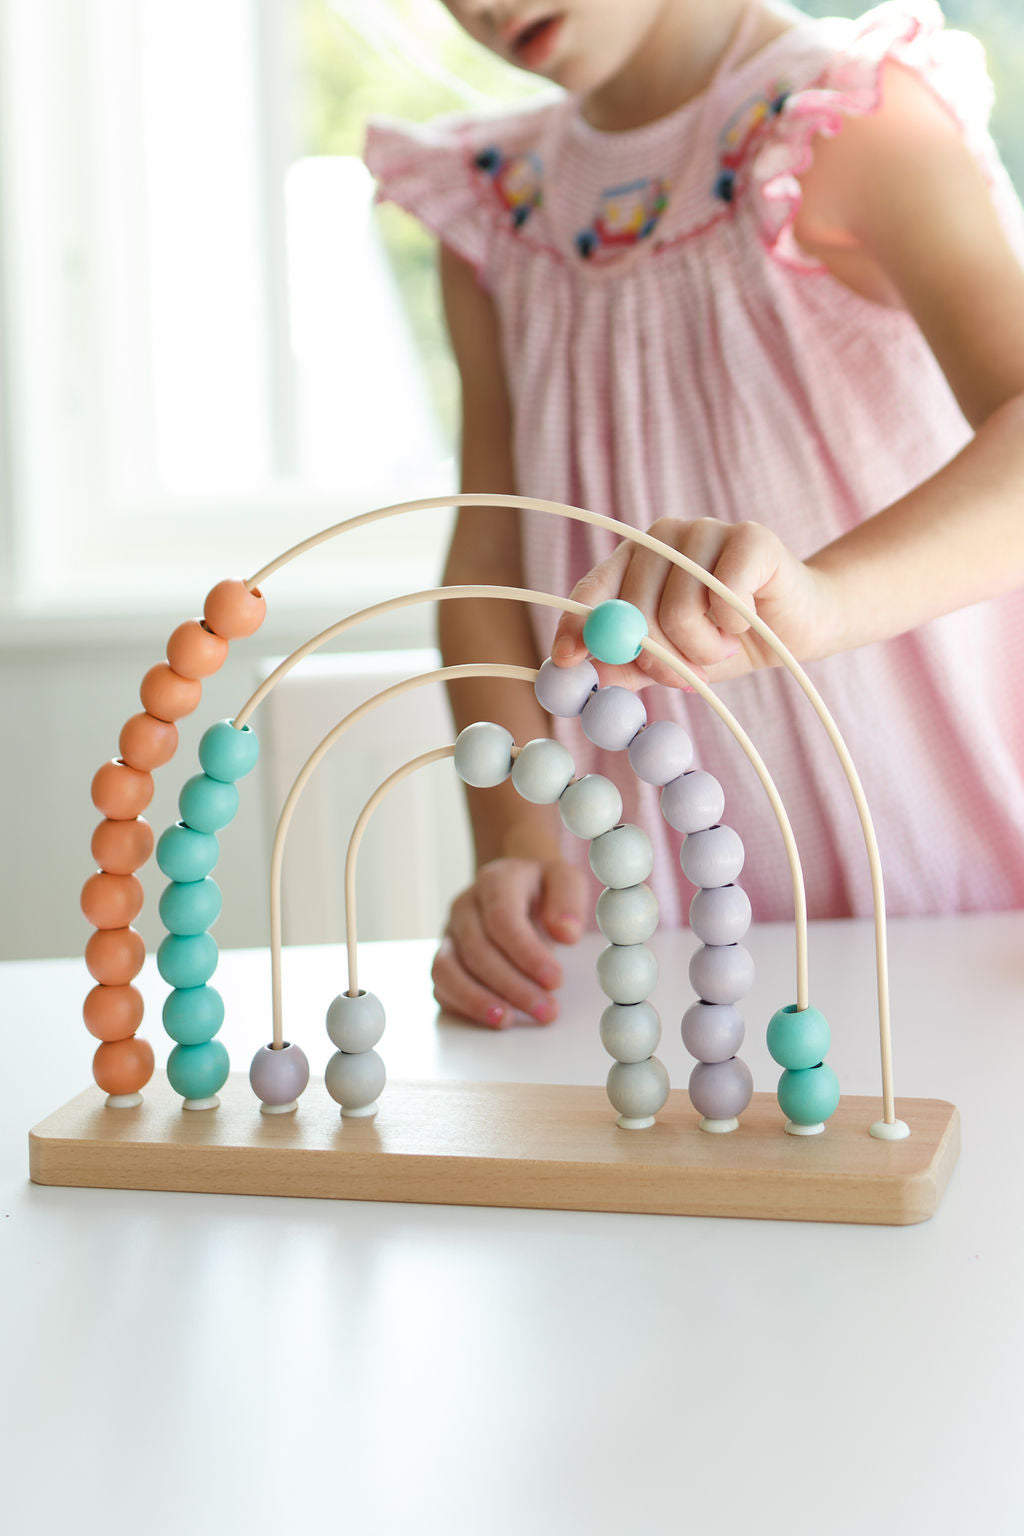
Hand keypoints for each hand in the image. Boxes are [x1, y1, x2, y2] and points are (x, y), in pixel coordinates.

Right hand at [431, 857, 587, 1027]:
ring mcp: (450, 933)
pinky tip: (495, 1018)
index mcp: (495, 882)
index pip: (502, 919)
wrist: (519, 888)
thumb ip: (569, 902)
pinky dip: (465, 1006)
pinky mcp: (445, 959)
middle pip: (477, 950)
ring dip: (479, 1000)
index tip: (555, 980)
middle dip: (513, 986)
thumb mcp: (566, 881)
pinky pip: (442, 986)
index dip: (527, 954)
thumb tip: (566, 934)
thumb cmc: (544, 890)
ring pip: (448, 970)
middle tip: (547, 1010)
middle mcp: (465, 906)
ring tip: (511, 1021)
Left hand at [550, 517, 835, 689]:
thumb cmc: (726, 640)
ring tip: (724, 643)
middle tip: (688, 673)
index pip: (592, 589)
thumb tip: (580, 671)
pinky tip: (745, 621)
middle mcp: (663, 537)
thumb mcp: (669, 661)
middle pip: (634, 610)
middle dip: (661, 659)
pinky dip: (734, 627)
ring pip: (679, 611)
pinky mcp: (750, 536)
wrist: (796, 627)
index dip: (575, 625)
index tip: (568, 660)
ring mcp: (705, 529)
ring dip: (704, 649)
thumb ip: (626, 664)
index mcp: (635, 561)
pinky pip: (724, 598)